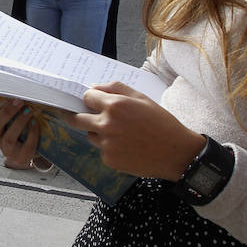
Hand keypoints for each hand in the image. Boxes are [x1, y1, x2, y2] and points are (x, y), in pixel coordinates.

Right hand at [0, 98, 41, 168]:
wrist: (33, 146)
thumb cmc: (21, 125)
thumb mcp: (12, 115)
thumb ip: (9, 105)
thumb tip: (14, 87)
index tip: (4, 99)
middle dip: (6, 113)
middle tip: (19, 101)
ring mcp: (7, 151)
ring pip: (8, 139)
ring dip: (19, 122)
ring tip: (29, 110)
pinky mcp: (21, 159)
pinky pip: (26, 147)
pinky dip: (32, 134)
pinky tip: (35, 123)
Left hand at [69, 81, 205, 179]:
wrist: (175, 153)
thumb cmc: (161, 123)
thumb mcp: (141, 98)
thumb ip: (115, 88)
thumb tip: (94, 87)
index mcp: (115, 105)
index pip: (86, 97)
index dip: (89, 98)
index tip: (89, 101)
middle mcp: (106, 124)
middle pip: (76, 119)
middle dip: (73, 115)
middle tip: (71, 114)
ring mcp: (106, 144)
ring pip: (90, 135)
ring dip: (98, 132)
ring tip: (121, 133)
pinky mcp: (109, 159)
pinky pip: (101, 149)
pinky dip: (109, 147)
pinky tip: (127, 146)